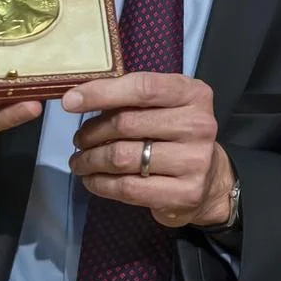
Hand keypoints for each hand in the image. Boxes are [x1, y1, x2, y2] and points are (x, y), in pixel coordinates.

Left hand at [64, 72, 233, 228]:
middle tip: (79, 140)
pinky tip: (92, 179)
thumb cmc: (177, 135)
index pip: (143, 88)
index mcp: (193, 94)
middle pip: (127, 124)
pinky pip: (128, 187)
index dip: (102, 93)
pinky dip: (100, 183)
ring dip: (91, 160)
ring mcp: (194, 160)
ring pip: (123, 157)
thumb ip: (133, 98)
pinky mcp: (185, 192)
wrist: (210, 179)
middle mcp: (199, 125)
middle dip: (92, 133)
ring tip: (80, 161)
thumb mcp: (166, 106)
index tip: (70, 102)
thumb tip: (77, 98)